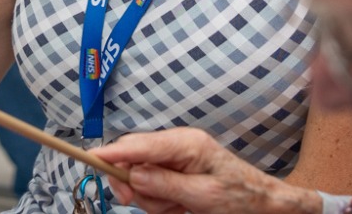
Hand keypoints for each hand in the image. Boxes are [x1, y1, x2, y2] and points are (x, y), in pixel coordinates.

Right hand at [87, 128, 322, 213]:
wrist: (263, 202)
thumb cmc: (240, 197)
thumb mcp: (202, 196)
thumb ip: (165, 184)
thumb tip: (132, 176)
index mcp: (186, 143)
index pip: (139, 145)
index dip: (112, 153)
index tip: (89, 157)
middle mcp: (177, 143)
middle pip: (132, 159)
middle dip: (135, 186)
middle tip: (147, 206)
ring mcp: (175, 155)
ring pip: (139, 175)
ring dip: (152, 198)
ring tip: (178, 208)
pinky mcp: (174, 167)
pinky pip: (151, 182)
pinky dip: (159, 199)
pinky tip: (179, 206)